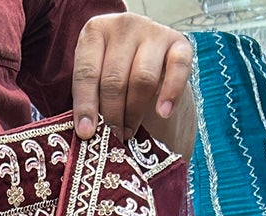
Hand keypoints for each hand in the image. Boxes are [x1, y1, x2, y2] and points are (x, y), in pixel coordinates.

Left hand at [71, 13, 192, 143]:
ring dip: (134, 112)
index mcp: (96, 32)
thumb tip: (86, 132)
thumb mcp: (95, 84)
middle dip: (112, 116)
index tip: (87, 133)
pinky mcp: (180, 43)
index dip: (86, 106)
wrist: (151, 69)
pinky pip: (178, 68)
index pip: (87, 71)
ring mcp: (153, 31)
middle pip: (115, 79)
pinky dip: (171, 93)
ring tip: (129, 132)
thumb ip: (90, 100)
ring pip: (143, 79)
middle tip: (113, 138)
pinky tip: (163, 113)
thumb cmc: (114, 80)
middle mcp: (124, 25)